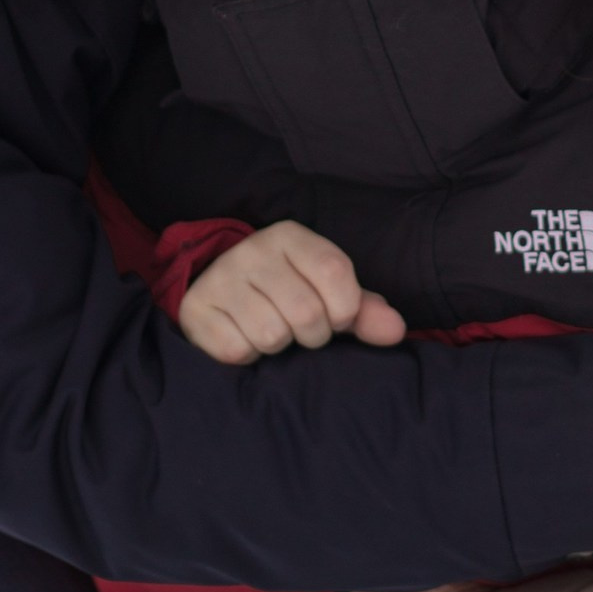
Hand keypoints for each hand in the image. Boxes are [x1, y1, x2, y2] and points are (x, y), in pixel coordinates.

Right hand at [179, 220, 405, 363]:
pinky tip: (246, 337)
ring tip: (273, 331)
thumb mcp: (329, 293)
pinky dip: (250, 355)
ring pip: (273, 335)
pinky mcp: (197, 308)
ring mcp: (221, 277)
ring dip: (281, 347)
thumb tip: (396, 331)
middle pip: (306, 311)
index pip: (334, 271)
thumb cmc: (289, 292)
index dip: (345, 308)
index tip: (338, 318)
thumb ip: (364, 311)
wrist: (222, 293)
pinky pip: (238, 350)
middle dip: (314, 335)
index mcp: (291, 236)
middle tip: (302, 331)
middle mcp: (253, 250)